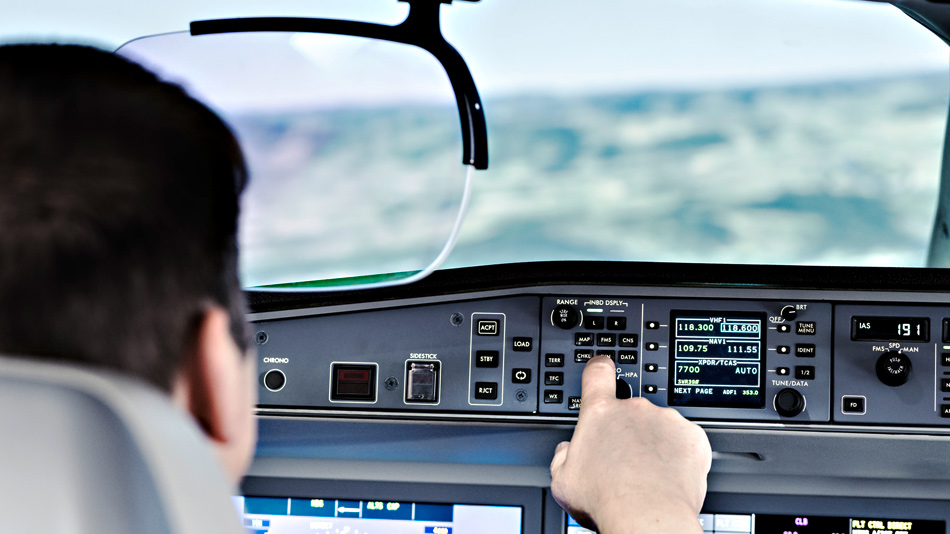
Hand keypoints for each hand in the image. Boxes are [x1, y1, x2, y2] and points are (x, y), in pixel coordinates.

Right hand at [550, 356, 711, 533]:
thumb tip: (567, 451)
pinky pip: (684, 442)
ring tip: (648, 475)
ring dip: (654, 444)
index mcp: (601, 413)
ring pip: (659, 427)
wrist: (647, 516)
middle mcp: (635, 409)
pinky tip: (668, 476)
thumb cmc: (606, 499)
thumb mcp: (563, 480)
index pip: (598, 373)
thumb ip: (563, 456)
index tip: (602, 369)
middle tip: (623, 462)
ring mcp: (667, 421)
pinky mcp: (692, 438)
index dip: (599, 369)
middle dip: (627, 431)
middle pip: (630, 410)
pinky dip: (679, 456)